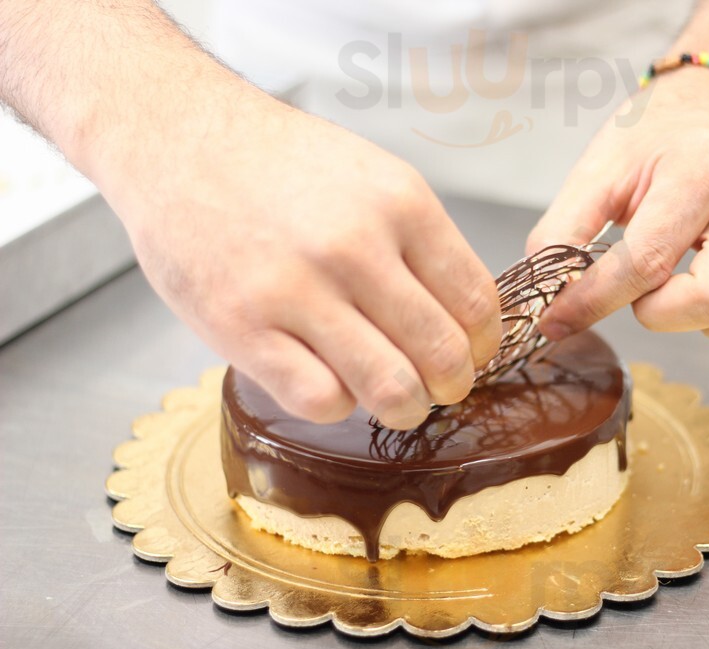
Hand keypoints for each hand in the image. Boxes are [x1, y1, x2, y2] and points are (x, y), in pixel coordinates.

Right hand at [99, 92, 500, 428]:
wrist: (180, 138)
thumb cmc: (282, 166)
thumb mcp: (374, 178)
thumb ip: (421, 244)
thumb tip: (466, 320)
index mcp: (401, 204)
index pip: (477, 302)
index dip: (484, 345)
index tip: (472, 354)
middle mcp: (354, 246)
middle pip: (443, 353)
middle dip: (451, 384)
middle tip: (437, 386)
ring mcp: (295, 289)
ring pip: (391, 388)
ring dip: (404, 406)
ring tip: (395, 397)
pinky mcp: (240, 327)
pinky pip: (322, 400)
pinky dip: (337, 404)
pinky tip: (328, 380)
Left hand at [526, 66, 708, 356]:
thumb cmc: (654, 141)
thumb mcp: (597, 169)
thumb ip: (563, 229)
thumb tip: (546, 298)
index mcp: (701, 170)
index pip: (648, 260)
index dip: (594, 302)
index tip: (558, 320)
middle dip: (664, 316)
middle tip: (642, 294)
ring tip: (685, 299)